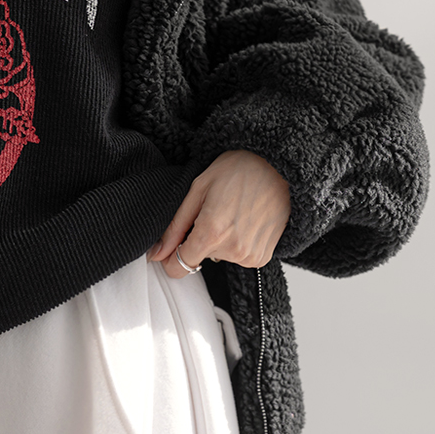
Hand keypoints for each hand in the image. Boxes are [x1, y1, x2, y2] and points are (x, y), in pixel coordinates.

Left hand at [148, 148, 290, 273]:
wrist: (278, 166)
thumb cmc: (238, 169)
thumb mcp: (199, 188)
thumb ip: (175, 226)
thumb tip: (156, 253)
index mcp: (212, 232)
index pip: (179, 266)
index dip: (171, 257)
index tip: (174, 244)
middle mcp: (232, 250)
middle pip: (200, 257)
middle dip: (200, 237)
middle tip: (214, 209)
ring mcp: (250, 256)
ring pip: (219, 255)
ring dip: (220, 239)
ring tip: (233, 211)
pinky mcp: (262, 258)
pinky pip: (237, 256)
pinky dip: (237, 242)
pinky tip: (245, 220)